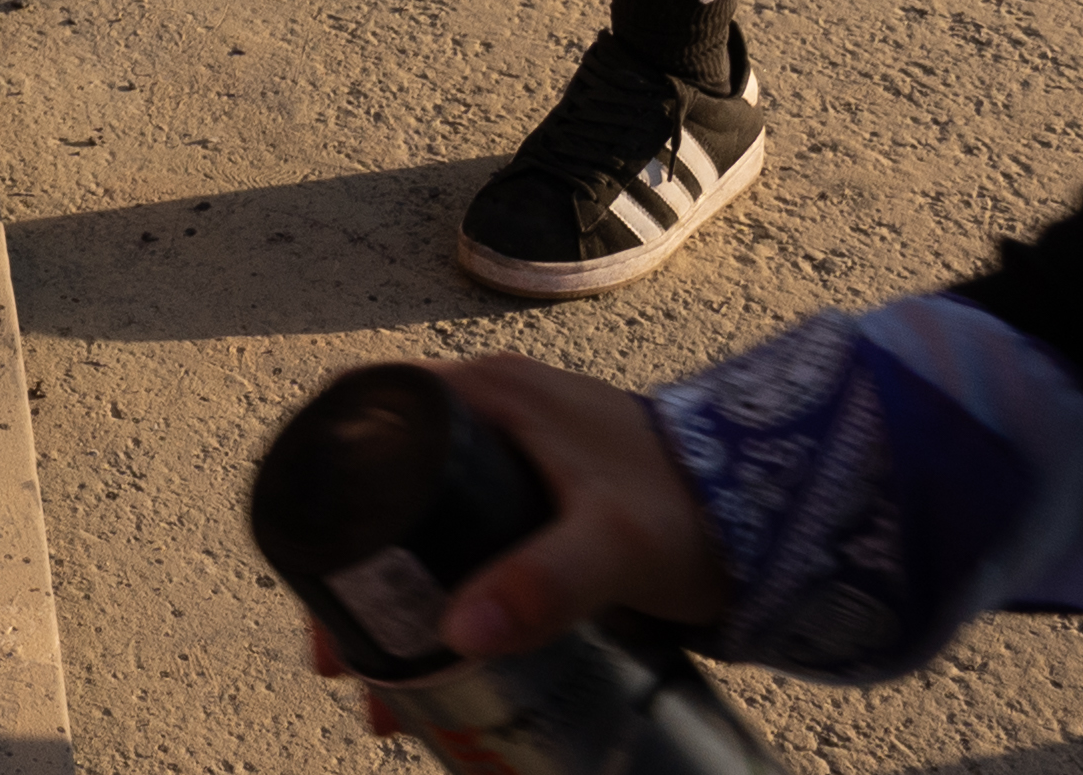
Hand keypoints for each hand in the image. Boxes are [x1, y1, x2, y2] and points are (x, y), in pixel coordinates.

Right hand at [288, 360, 737, 668]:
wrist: (779, 511)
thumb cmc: (694, 503)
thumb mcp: (611, 543)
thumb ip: (542, 583)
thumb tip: (453, 636)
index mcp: (483, 392)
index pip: (361, 417)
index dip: (318, 489)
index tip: (303, 573)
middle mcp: (485, 412)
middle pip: (381, 486)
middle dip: (352, 578)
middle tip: (343, 661)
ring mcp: (510, 455)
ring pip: (418, 522)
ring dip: (394, 599)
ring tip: (389, 689)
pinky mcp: (537, 500)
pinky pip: (459, 539)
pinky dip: (437, 594)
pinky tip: (442, 657)